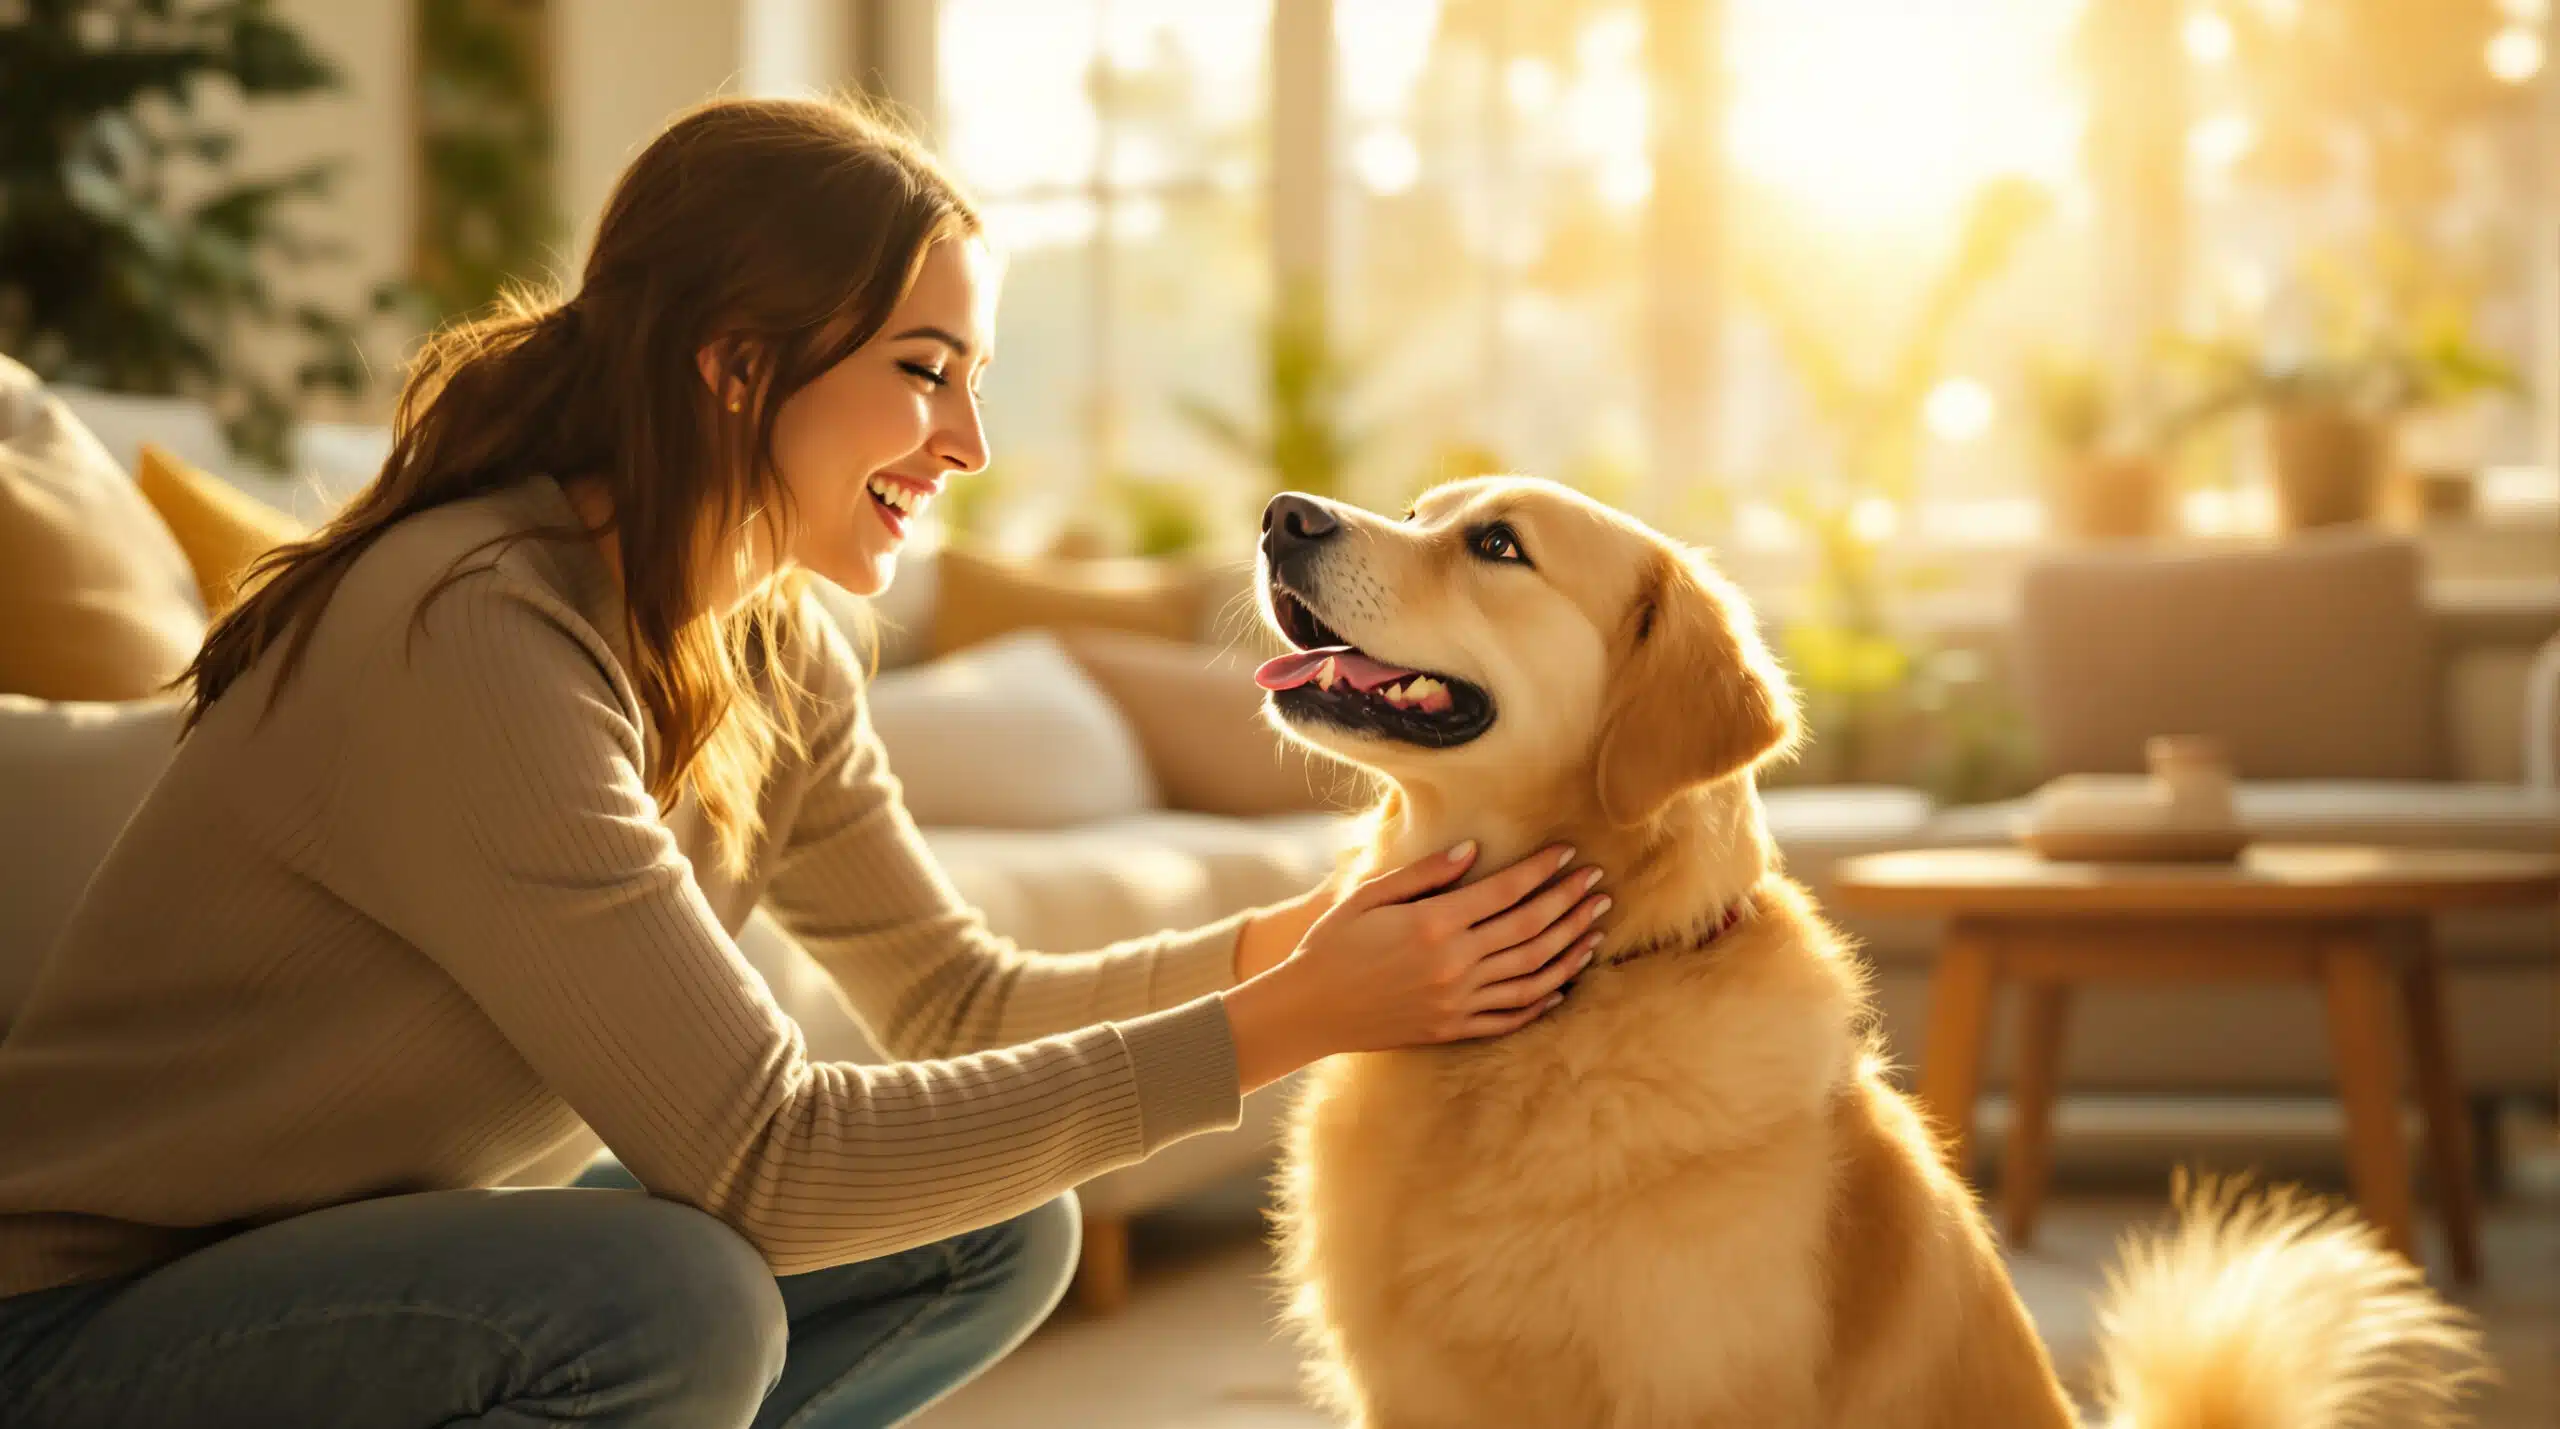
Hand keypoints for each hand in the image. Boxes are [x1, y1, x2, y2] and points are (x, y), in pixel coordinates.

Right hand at [1223, 841, 1609, 1091]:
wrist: (1308, 1010)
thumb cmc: (1331, 944)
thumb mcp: (1369, 896)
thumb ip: (1424, 874)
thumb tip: (1474, 851)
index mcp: (1433, 925)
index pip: (1505, 891)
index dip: (1542, 870)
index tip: (1569, 853)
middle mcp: (1453, 964)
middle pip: (1530, 930)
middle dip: (1569, 903)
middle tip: (1599, 884)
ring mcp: (1456, 1001)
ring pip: (1532, 973)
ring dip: (1570, 948)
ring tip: (1596, 927)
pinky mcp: (1453, 1028)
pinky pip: (1510, 1016)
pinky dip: (1543, 1000)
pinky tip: (1564, 983)